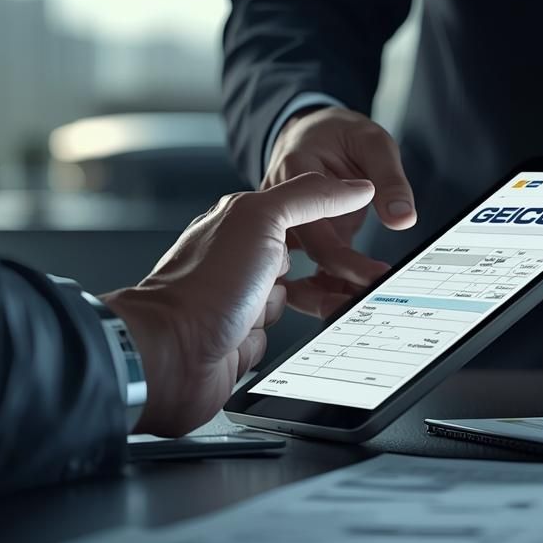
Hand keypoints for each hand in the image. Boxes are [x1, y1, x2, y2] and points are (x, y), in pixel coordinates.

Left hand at [103, 173, 374, 435]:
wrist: (172, 356)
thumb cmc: (205, 287)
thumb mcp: (261, 220)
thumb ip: (308, 198)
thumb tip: (353, 186)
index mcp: (240, 223)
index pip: (300, 209)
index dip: (335, 214)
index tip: (370, 218)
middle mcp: (237, 260)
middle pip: (303, 258)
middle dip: (336, 269)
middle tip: (370, 276)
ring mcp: (238, 301)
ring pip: (296, 300)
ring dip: (319, 305)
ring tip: (342, 307)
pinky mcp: (240, 339)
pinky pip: (281, 335)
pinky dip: (292, 337)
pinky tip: (294, 335)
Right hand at [267, 107, 415, 316]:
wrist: (310, 129)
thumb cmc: (339, 132)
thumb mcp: (372, 142)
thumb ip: (388, 180)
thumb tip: (403, 218)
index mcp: (293, 174)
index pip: (318, 232)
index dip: (347, 262)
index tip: (377, 278)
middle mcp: (278, 203)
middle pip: (305, 257)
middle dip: (336, 289)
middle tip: (369, 307)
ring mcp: (280, 222)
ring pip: (298, 268)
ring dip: (326, 293)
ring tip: (359, 311)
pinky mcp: (292, 236)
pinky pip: (304, 265)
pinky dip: (324, 284)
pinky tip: (346, 301)